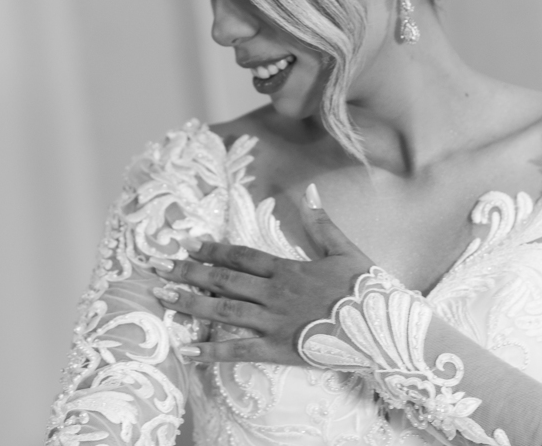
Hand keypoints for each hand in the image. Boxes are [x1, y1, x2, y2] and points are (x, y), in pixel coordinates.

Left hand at [150, 184, 373, 365]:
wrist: (382, 328)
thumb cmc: (366, 290)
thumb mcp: (346, 250)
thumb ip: (322, 223)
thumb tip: (309, 190)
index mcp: (290, 269)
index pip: (243, 257)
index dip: (214, 250)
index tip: (189, 244)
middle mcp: (275, 293)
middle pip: (224, 281)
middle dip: (189, 273)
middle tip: (160, 268)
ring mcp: (274, 322)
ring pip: (224, 311)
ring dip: (190, 304)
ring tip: (163, 298)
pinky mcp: (278, 349)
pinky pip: (239, 351)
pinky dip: (211, 351)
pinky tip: (187, 351)